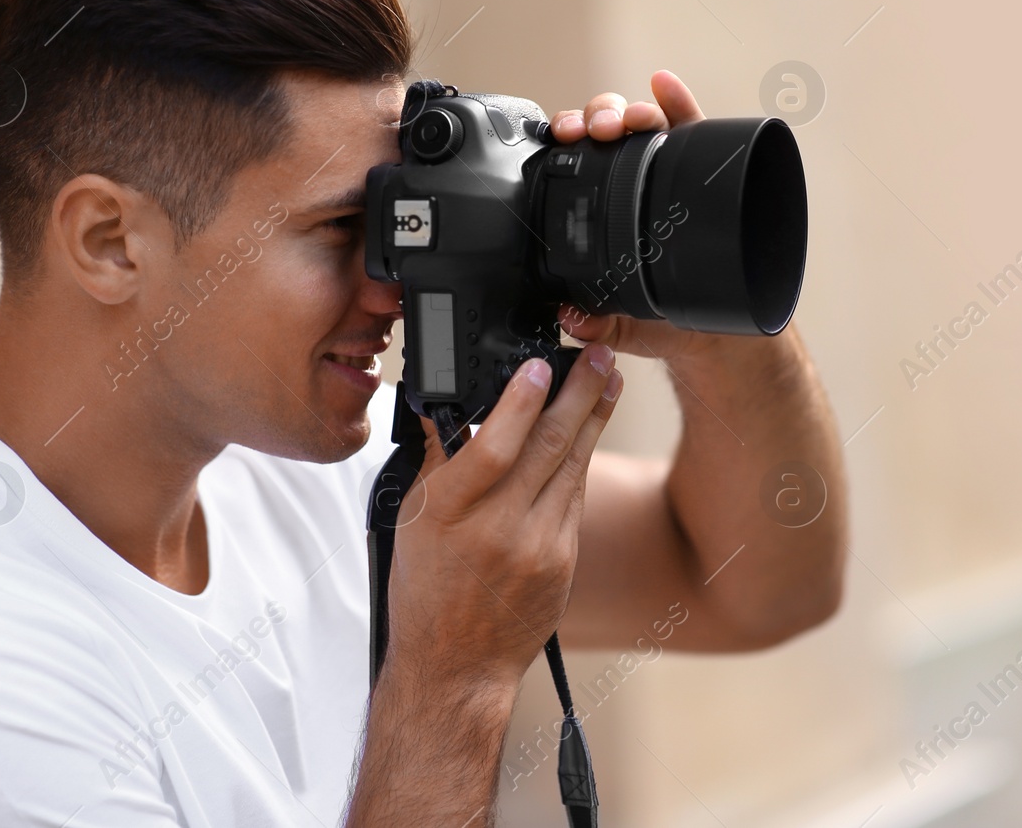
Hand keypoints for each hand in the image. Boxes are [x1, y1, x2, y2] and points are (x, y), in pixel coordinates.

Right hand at [382, 344, 623, 688]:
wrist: (457, 667)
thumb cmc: (426, 592)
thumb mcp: (413, 520)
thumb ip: (436, 460)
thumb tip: (446, 403)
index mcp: (450, 515)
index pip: (494, 448)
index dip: (520, 403)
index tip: (541, 366)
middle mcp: (498, 530)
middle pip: (548, 447)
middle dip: (580, 393)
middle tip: (600, 354)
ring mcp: (538, 548)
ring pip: (572, 466)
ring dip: (594, 417)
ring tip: (608, 378)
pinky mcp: (564, 562)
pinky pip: (574, 497)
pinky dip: (581, 459)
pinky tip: (590, 430)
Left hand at [548, 69, 719, 363]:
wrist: (722, 334)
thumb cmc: (670, 323)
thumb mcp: (627, 328)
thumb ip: (599, 323)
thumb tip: (571, 318)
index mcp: (602, 210)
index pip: (576, 163)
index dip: (565, 142)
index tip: (560, 138)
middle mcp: (631, 183)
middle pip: (605, 131)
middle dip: (595, 118)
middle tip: (595, 130)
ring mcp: (667, 172)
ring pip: (642, 123)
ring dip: (630, 110)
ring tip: (629, 118)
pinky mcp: (705, 170)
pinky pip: (691, 128)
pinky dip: (676, 100)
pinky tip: (663, 84)